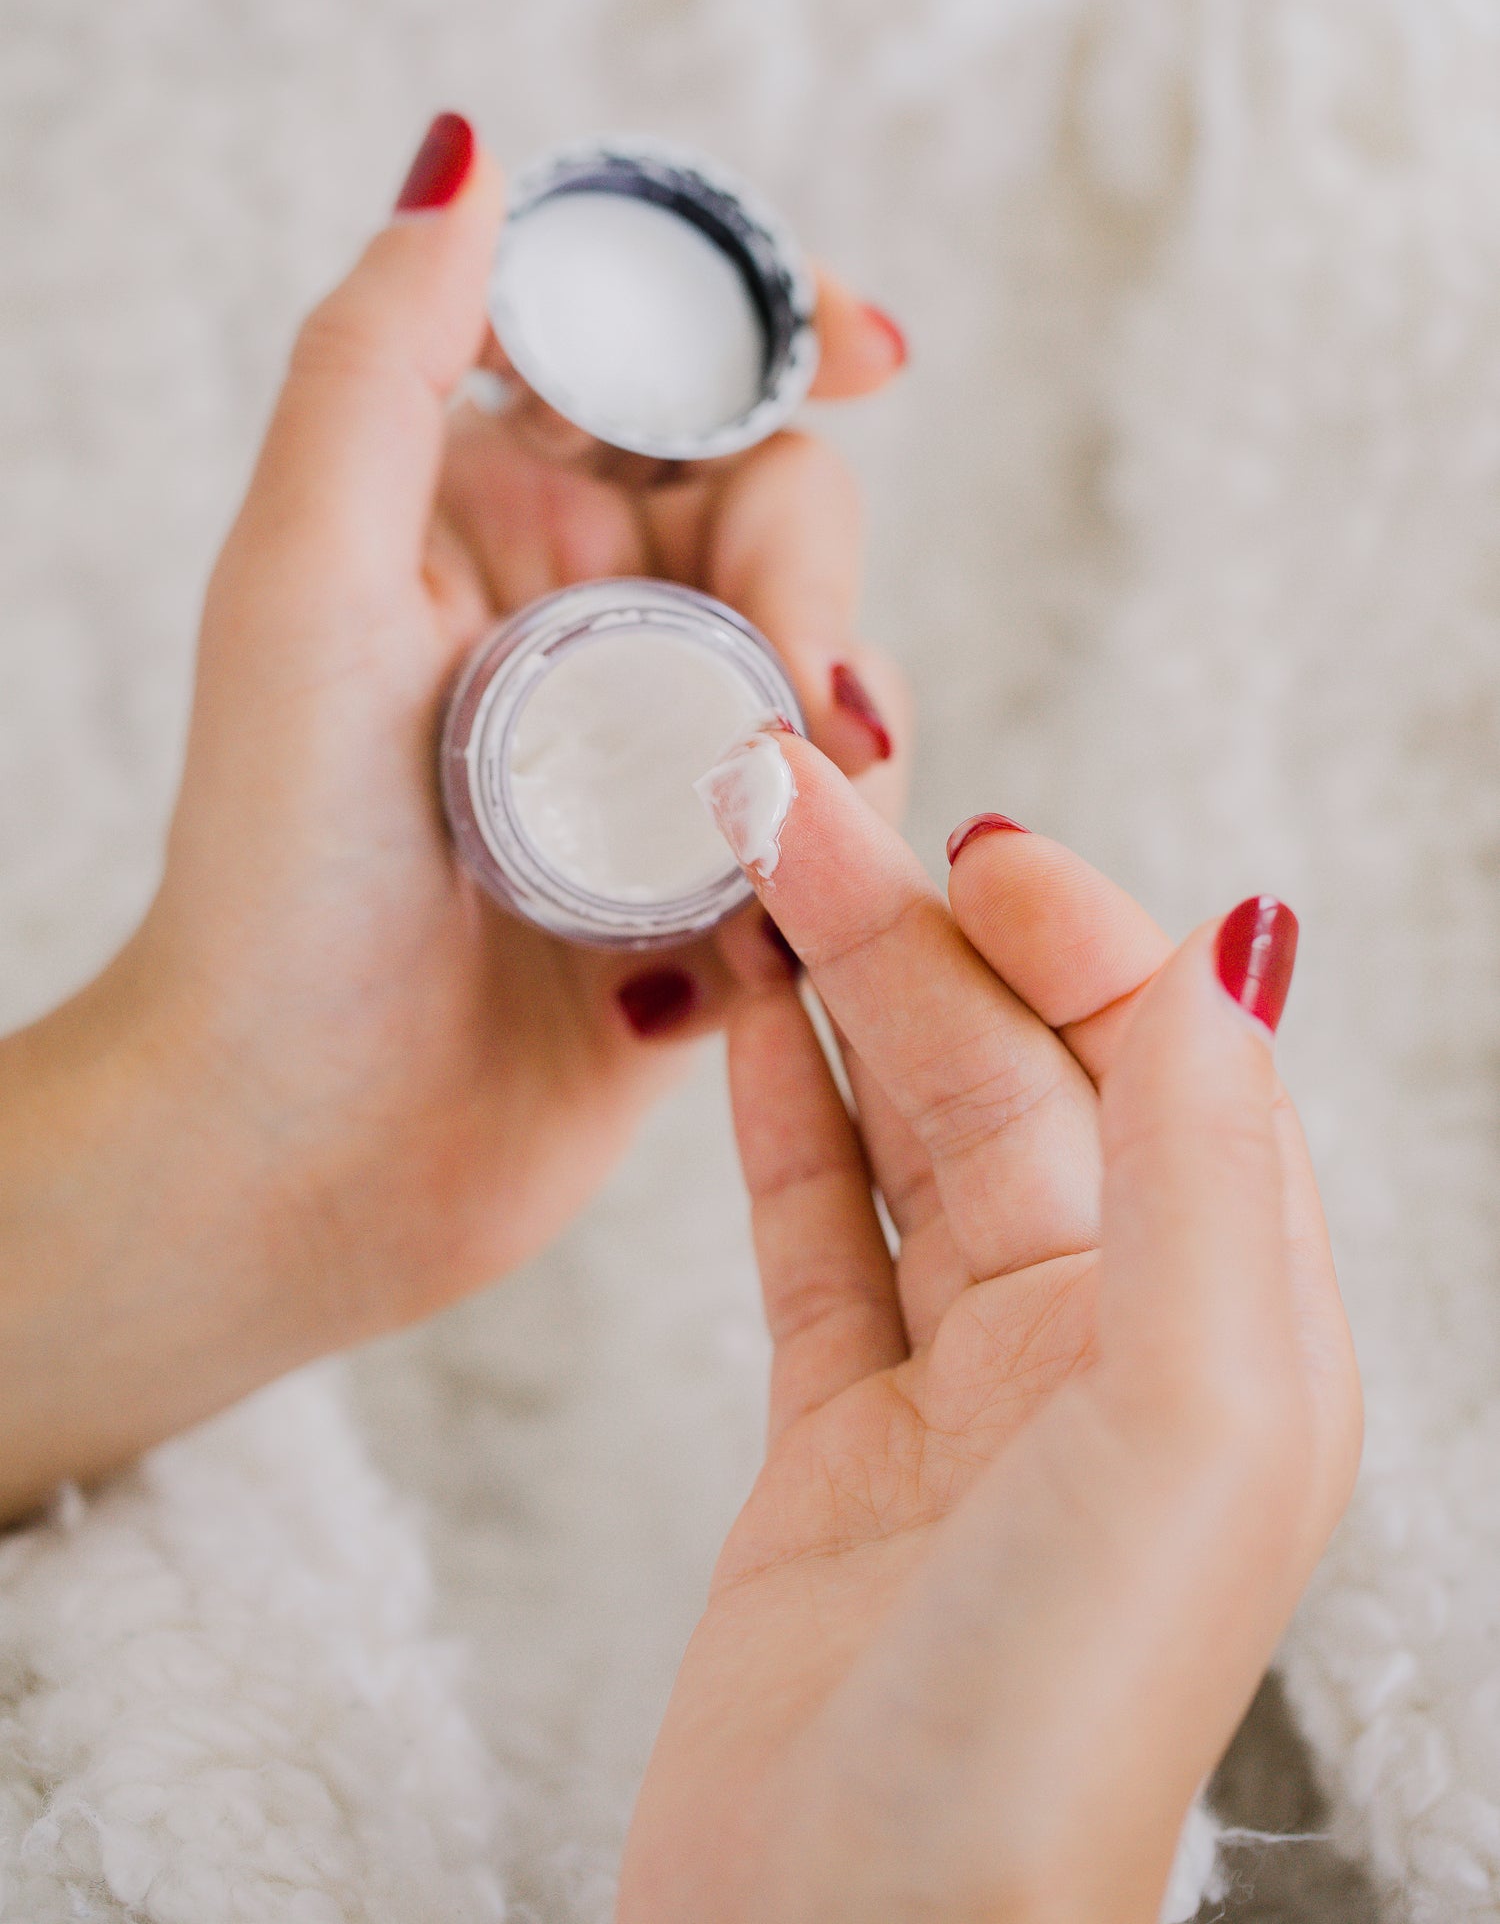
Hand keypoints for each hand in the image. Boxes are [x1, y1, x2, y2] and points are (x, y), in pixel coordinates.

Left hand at [0, 116, 906, 1515]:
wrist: (301, 1138)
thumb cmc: (277, 872)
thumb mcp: (305, 586)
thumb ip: (382, 364)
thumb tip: (469, 160)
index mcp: (483, 520)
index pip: (658, 365)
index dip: (771, 323)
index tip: (869, 350)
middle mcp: (580, 620)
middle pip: (779, 508)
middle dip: (810, 575)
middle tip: (790, 698)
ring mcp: (654, 752)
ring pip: (829, 666)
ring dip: (834, 725)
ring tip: (772, 828)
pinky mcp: (716, 882)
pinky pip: (839, 823)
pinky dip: (834, 853)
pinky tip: (767, 925)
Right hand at [620, 738, 1361, 1922]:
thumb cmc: (1040, 1735)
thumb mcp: (1188, 1422)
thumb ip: (1204, 1172)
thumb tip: (1227, 948)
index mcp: (1232, 1337)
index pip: (1163, 1063)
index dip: (1068, 934)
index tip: (965, 846)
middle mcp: (1109, 1352)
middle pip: (1009, 1078)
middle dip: (906, 932)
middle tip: (787, 802)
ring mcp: (965, 1394)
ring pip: (900, 1135)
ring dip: (831, 997)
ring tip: (751, 863)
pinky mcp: (835, 1443)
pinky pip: (814, 1235)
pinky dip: (774, 1120)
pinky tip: (738, 1019)